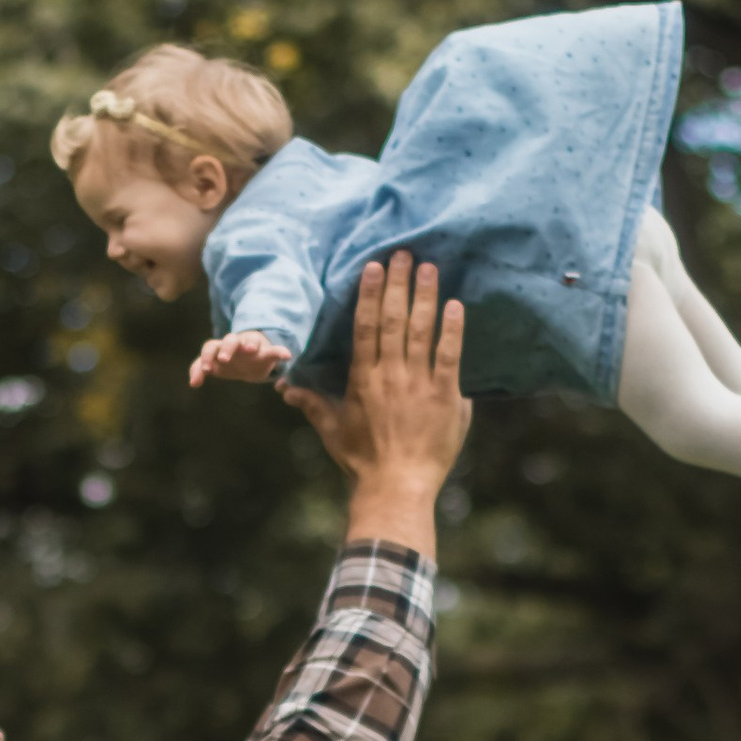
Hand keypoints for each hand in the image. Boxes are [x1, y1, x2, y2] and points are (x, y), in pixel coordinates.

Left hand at [189, 330, 294, 387]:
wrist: (252, 362)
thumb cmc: (230, 362)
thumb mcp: (215, 366)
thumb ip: (199, 371)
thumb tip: (193, 384)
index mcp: (221, 348)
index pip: (211, 347)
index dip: (207, 357)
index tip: (207, 370)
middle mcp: (236, 344)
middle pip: (229, 340)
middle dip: (226, 349)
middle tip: (224, 360)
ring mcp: (252, 346)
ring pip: (250, 341)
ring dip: (250, 344)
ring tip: (252, 349)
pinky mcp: (267, 352)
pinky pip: (274, 350)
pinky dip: (280, 352)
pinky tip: (287, 355)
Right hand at [292, 253, 469, 559]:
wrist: (396, 487)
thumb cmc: (362, 461)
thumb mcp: (332, 430)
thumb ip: (311, 403)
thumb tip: (285, 388)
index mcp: (363, 379)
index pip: (364, 327)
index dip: (370, 294)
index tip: (375, 267)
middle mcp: (390, 375)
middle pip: (392, 320)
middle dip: (398, 284)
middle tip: (404, 253)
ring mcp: (418, 384)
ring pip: (421, 331)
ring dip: (425, 296)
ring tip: (428, 267)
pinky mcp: (445, 398)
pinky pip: (449, 357)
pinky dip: (452, 330)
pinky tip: (455, 305)